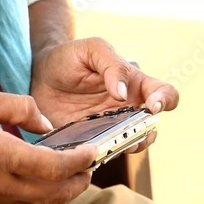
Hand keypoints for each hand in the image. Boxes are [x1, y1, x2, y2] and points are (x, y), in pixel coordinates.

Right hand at [0, 88, 96, 203]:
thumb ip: (19, 107)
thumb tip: (46, 125)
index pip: (54, 167)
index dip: (79, 162)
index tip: (92, 154)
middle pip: (53, 194)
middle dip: (78, 183)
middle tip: (88, 169)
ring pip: (35, 202)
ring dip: (56, 190)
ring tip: (64, 173)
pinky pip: (13, 203)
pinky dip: (29, 192)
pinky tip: (27, 177)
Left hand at [30, 37, 178, 152]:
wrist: (38, 73)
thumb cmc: (69, 57)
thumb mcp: (91, 49)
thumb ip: (112, 65)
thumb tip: (124, 94)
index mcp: (133, 84)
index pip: (164, 94)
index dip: (165, 101)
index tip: (152, 107)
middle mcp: (125, 108)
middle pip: (150, 127)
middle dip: (146, 133)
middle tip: (131, 131)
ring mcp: (107, 125)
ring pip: (129, 144)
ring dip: (126, 146)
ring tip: (113, 143)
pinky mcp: (87, 138)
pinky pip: (101, 151)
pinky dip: (100, 153)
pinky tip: (91, 149)